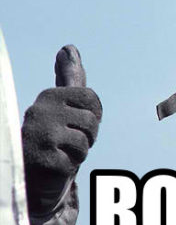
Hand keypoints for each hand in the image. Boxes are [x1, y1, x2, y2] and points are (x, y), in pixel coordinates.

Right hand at [21, 45, 101, 224]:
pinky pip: (76, 160)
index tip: (75, 122)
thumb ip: (69, 78)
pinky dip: (70, 165)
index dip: (92, 116)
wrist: (34, 177)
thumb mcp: (64, 105)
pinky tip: (55, 165)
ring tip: (61, 152)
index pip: (93, 99)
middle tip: (67, 141)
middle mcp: (40, 110)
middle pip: (92, 121)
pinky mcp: (41, 158)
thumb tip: (68, 48)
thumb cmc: (54, 137)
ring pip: (85, 141)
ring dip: (79, 152)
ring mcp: (39, 134)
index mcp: (50, 96)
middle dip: (87, 136)